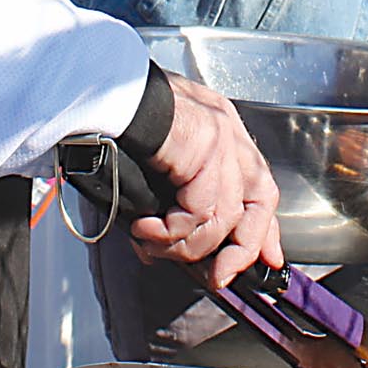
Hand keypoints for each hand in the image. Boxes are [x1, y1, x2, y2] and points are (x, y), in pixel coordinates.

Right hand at [132, 72, 283, 287]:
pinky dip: (169, 231)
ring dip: (185, 245)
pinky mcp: (208, 149)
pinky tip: (144, 229)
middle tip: (217, 276)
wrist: (102, 91)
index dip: (264, 228)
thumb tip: (171, 240)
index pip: (259, 186)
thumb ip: (174, 192)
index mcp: (220, 127)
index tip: (266, 259)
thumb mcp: (157, 161)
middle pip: (260, 201)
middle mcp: (229, 131)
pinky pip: (198, 212)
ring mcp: (223, 139)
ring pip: (224, 217)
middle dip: (242, 248)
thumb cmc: (118, 119)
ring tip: (151, 244)